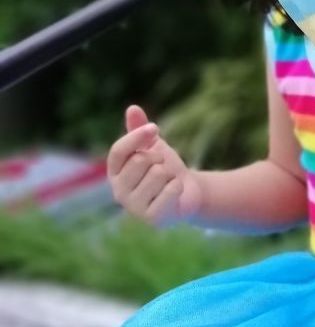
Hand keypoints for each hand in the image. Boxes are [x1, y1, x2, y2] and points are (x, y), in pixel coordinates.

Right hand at [106, 105, 202, 227]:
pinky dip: (178, 187)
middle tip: (163, 168)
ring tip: (168, 182)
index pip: (118, 150)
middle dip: (160, 158)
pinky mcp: (151, 218)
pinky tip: (174, 194)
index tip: (155, 128)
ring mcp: (133, 207)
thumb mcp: (153, 145)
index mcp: (115, 172)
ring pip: (158, 173)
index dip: (137, 136)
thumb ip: (139, 129)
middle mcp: (118, 191)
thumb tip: (132, 108)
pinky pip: (170, 191)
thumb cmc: (165, 167)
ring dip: (170, 174)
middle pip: (140, 160)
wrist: (187, 193)